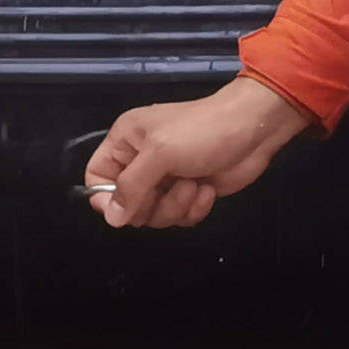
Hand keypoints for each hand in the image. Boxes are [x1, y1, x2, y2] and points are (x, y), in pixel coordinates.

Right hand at [86, 74, 317, 230]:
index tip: (124, 208)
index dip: (105, 197)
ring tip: (194, 184)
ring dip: (177, 205)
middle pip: (126, 203)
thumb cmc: (201, 131)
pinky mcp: (189, 193)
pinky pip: (179, 217)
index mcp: (125, 141)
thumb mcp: (160, 153)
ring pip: (154, 214)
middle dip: (151, 204)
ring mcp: (166, 179)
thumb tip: (111, 219)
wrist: (252, 129)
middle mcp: (141, 161)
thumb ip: (131, 186)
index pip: (96, 177)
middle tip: (170, 188)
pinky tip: (207, 189)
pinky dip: (194, 207)